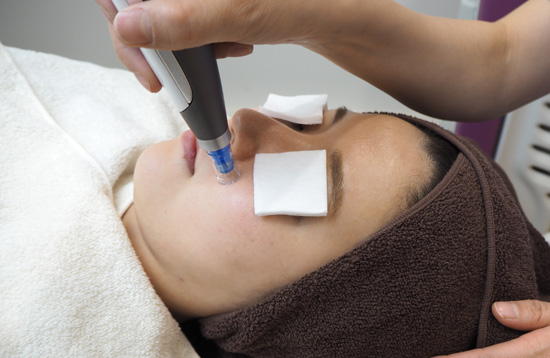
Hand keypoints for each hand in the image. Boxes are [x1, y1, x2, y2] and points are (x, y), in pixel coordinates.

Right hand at [96, 0, 331, 91]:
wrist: (347, 16)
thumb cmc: (307, 2)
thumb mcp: (242, 13)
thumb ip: (185, 21)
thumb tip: (129, 27)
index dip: (121, 18)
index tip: (142, 58)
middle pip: (142, 5)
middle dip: (158, 42)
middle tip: (171, 77)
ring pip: (168, 19)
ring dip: (187, 47)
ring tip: (224, 51)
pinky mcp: (220, 4)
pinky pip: (194, 23)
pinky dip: (209, 42)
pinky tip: (237, 45)